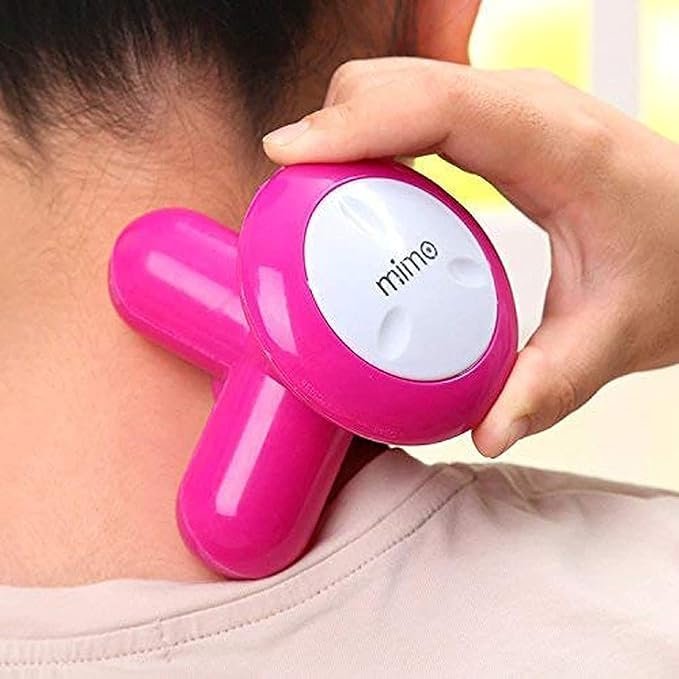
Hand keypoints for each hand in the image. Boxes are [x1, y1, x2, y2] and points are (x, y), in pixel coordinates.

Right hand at [263, 58, 678, 457]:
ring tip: (311, 195)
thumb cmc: (674, 269)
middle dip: (330, 125)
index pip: (436, 105)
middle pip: (398, 82)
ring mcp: (511, 107)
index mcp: (556, 144)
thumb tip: (485, 432)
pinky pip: (417, 112)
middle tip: (290, 197)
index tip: (287, 156)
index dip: (352, 121)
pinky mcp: (499, 123)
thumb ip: (547, 388)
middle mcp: (528, 107)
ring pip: (399, 86)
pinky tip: (356, 186)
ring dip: (344, 128)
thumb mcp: (613, 338)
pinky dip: (371, 137)